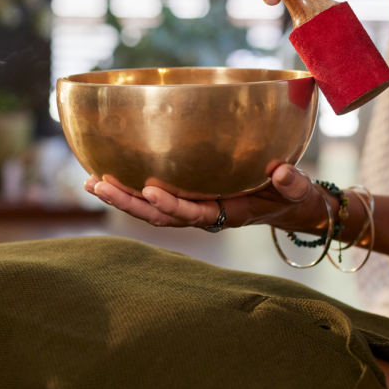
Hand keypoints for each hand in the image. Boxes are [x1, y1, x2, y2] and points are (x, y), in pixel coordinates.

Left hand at [83, 164, 325, 231]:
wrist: (288, 206)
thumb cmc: (292, 197)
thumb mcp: (298, 191)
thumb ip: (292, 183)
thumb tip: (281, 173)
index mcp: (226, 214)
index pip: (193, 214)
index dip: (171, 205)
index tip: (150, 191)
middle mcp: (204, 214)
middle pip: (160, 215)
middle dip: (129, 202)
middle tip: (99, 186)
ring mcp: (193, 207)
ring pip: (151, 209)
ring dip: (121, 197)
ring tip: (90, 183)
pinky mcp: (189, 197)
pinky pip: (155, 197)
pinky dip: (130, 189)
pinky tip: (106, 176)